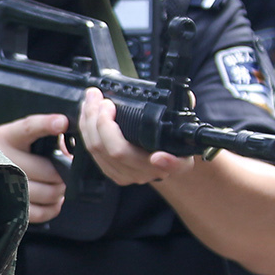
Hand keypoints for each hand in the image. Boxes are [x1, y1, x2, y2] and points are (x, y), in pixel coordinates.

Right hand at [0, 113, 70, 223]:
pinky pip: (39, 212)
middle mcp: (3, 159)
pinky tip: (52, 201)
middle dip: (62, 174)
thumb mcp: (13, 137)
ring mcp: (3, 186)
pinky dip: (52, 208)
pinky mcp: (6, 207)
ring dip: (59, 191)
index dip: (46, 124)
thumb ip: (41, 137)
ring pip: (47, 193)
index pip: (28, 127)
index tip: (61, 122)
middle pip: (48, 170)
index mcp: (7, 137)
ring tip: (57, 186)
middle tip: (64, 173)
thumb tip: (68, 150)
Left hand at [75, 87, 199, 187]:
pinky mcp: (111, 172)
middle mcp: (147, 173)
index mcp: (172, 164)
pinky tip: (87, 113)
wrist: (165, 156)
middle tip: (101, 98)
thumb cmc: (174, 139)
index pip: (167, 165)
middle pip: (117, 152)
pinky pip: (91, 153)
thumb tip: (187, 98)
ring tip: (91, 99)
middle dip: (102, 121)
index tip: (159, 156)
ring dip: (89, 122)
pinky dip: (86, 130)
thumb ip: (185, 111)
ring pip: (98, 152)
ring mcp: (127, 175)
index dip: (164, 162)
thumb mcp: (186, 126)